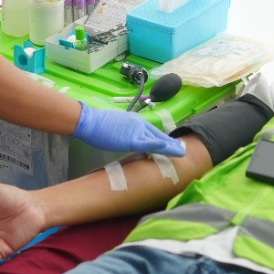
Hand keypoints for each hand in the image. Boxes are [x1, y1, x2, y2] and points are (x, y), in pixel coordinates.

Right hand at [71, 103, 185, 156]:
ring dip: (171, 147)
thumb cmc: (98, 125)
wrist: (89, 121)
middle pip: (159, 135)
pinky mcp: (132, 139)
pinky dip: (160, 146)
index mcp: (136, 121)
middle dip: (171, 143)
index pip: (153, 131)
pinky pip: (149, 144)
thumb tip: (129, 140)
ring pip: (158, 140)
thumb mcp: (116, 127)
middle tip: (183, 149)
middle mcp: (140, 124)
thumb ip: (126, 132)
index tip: (173, 143)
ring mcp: (137, 131)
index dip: (164, 138)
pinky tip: (170, 149)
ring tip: (182, 153)